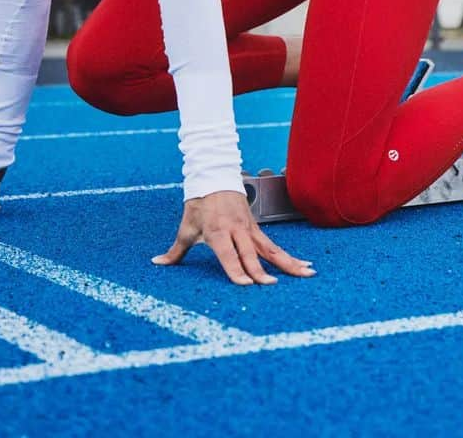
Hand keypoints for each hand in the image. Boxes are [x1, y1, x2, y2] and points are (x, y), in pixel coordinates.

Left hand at [152, 190, 315, 285]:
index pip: (228, 254)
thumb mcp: (186, 227)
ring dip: (288, 262)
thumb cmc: (199, 203)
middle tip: (270, 285)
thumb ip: (175, 250)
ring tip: (305, 273)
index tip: (245, 285)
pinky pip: (274, 245)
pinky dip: (289, 256)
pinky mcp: (257, 228)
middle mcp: (236, 231)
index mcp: (218, 231)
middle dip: (259, 270)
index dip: (235, 269)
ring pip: (270, 249)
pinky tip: (304, 265)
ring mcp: (250, 229)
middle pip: (250, 253)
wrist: (214, 176)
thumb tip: (157, 264)